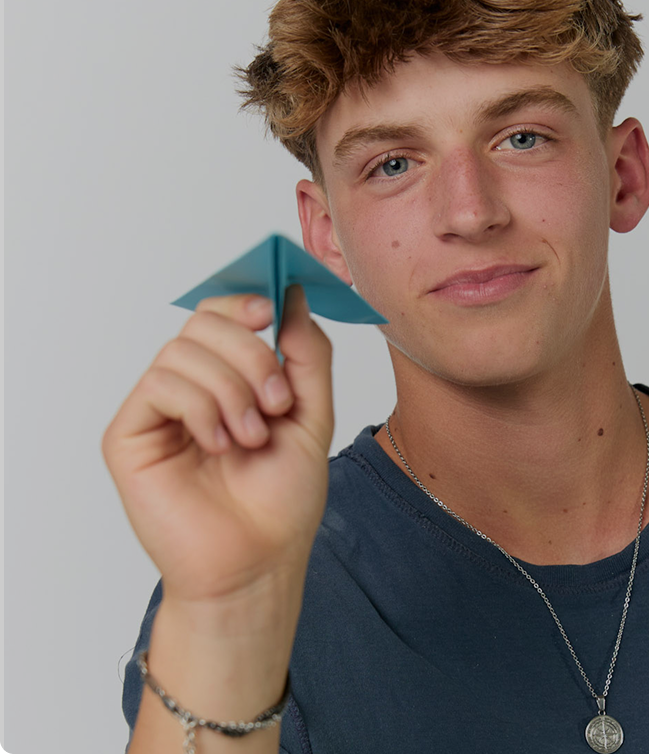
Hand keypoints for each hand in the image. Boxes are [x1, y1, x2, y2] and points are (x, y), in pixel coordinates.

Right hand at [103, 285, 332, 607]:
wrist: (259, 561)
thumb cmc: (282, 498)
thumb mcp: (312, 413)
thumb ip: (307, 352)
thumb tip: (292, 294)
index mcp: (230, 378)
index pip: (222, 314)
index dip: (243, 301)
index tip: (270, 312)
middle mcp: (191, 387)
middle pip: (204, 322)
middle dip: (251, 354)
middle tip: (276, 402)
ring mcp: (158, 409)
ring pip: (183, 351)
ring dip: (231, 390)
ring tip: (251, 438)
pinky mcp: (129, 435)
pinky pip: (160, 384)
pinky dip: (201, 409)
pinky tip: (219, 445)